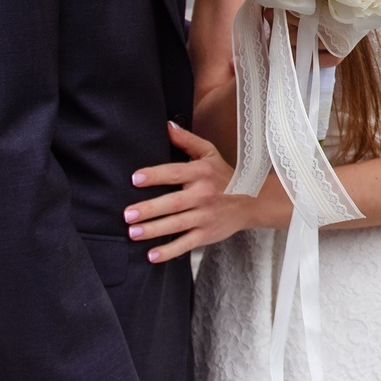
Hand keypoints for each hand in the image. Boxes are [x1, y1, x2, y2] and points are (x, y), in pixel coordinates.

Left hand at [128, 122, 286, 257]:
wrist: (252, 201)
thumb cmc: (224, 175)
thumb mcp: (209, 153)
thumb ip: (187, 140)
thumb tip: (166, 126)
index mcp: (201, 173)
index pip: (175, 173)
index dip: (155, 175)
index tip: (135, 179)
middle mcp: (203, 195)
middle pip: (173, 203)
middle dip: (149, 209)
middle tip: (127, 214)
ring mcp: (205, 216)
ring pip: (177, 224)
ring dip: (154, 230)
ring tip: (133, 233)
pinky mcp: (206, 234)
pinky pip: (186, 244)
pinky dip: (169, 251)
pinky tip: (152, 255)